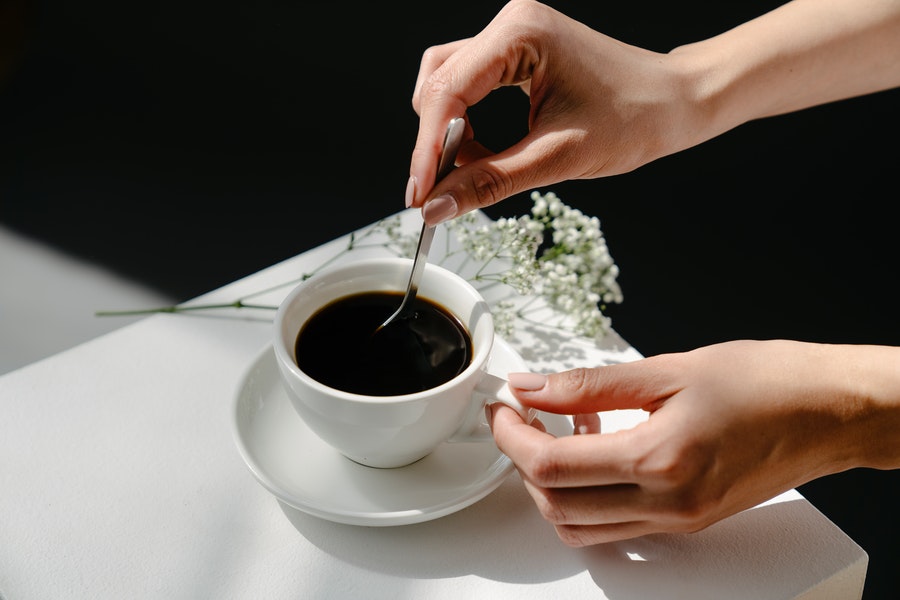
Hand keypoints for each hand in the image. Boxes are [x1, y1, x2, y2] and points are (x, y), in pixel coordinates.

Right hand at [407, 0, 899, 224]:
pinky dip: (469, 125)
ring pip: (448, 85)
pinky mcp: (517, 54)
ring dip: (451, 133)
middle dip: (437, 142)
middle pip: (439, 84)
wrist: (676, 105)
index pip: (448, 92)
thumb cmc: (634, 120)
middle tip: (438, 191)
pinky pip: (470, 88)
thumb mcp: (556, 158)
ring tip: (472, 170)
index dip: (427, 149)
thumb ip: (488, 183)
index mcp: (520, 34)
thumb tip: (435, 208)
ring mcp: (513, 37)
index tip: (419, 194)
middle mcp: (510, 25)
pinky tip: (488, 152)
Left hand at [489, 339, 899, 545]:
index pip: (552, 467)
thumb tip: (533, 387)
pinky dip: (586, 495)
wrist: (829, 412)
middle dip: (521, 461)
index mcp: (660, 462)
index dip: (511, 436)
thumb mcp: (669, 368)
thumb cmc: (764, 381)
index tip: (502, 406)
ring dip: (549, 484)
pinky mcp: (687, 520)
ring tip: (554, 431)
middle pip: (556, 504)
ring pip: (580, 525)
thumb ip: (590, 384)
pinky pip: (615, 524)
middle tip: (517, 417)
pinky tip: (595, 448)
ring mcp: (677, 520)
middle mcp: (667, 505)